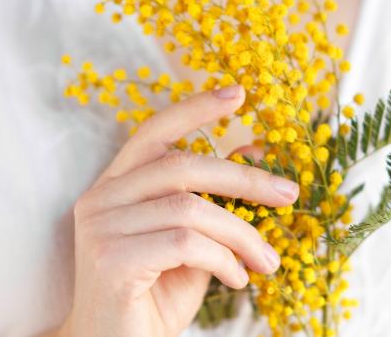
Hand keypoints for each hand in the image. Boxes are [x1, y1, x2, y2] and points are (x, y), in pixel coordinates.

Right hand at [55, 85, 297, 336]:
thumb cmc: (153, 297)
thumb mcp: (192, 244)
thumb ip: (213, 203)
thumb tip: (253, 155)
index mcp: (117, 186)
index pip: (155, 132)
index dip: (196, 109)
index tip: (239, 94)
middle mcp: (101, 198)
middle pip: (183, 164)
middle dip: (245, 178)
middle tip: (289, 194)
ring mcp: (101, 227)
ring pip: (190, 207)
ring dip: (241, 234)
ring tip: (266, 262)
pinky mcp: (110, 259)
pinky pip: (185, 243)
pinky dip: (223, 259)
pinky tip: (236, 279)